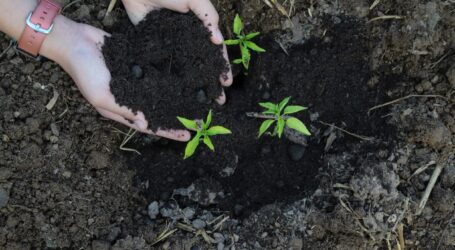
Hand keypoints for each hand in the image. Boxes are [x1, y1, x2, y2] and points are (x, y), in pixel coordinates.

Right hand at [53, 19, 189, 140]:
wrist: (77, 39)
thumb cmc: (84, 70)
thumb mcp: (101, 95)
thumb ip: (124, 110)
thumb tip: (146, 124)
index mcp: (120, 109)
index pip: (148, 125)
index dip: (167, 131)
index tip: (187, 135)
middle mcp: (129, 97)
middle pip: (157, 110)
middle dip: (177, 116)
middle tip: (199, 119)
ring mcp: (134, 81)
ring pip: (159, 93)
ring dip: (176, 97)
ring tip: (196, 100)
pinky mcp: (137, 66)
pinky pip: (156, 75)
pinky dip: (169, 78)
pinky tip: (184, 79)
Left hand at [121, 0, 232, 103]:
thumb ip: (208, 16)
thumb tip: (218, 39)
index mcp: (200, 28)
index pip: (215, 51)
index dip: (222, 66)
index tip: (227, 82)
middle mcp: (189, 39)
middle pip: (203, 63)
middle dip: (211, 81)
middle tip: (219, 99)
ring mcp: (173, 45)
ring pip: (187, 68)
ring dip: (195, 84)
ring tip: (201, 101)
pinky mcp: (157, 47)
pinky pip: (167, 64)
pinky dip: (172, 78)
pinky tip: (176, 92)